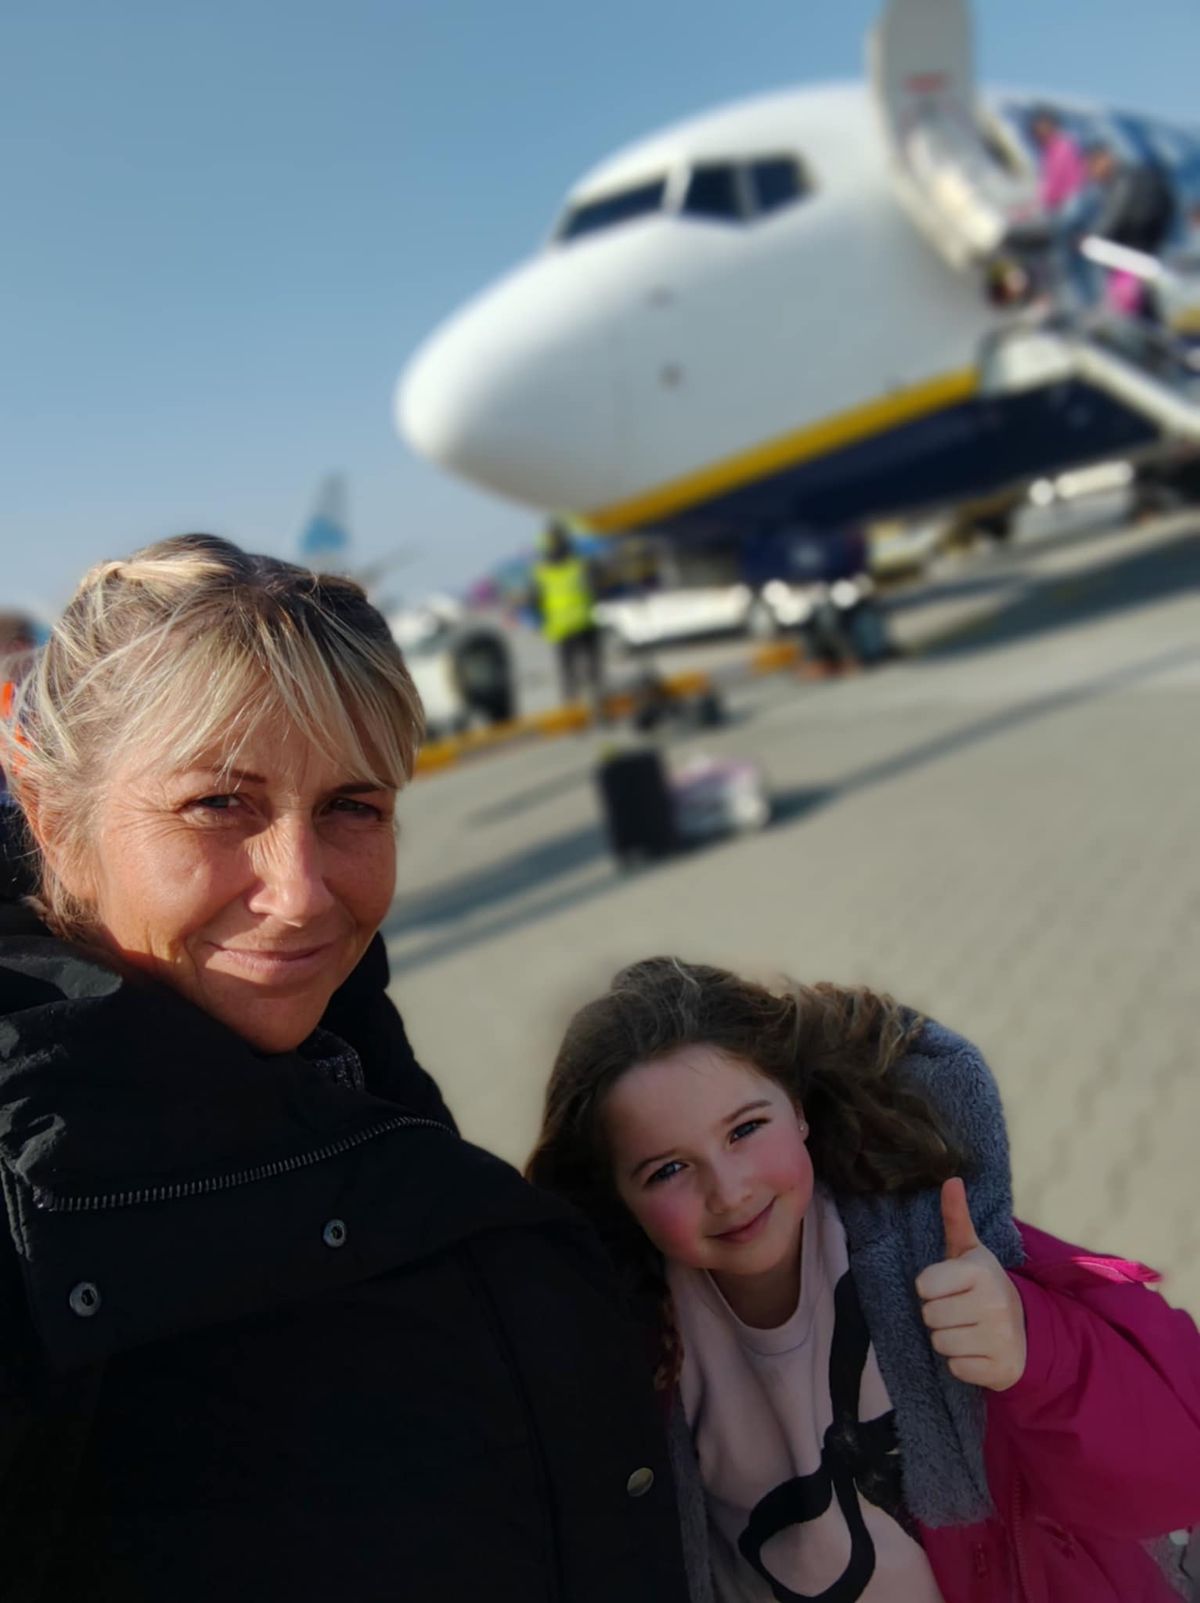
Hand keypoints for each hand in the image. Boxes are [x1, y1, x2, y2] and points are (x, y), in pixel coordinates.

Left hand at [915, 1178, 1026, 1391]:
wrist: (1025, 1330)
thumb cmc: (983, 1286)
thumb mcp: (970, 1251)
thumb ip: (956, 1218)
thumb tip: (951, 1179)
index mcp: (980, 1271)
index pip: (923, 1286)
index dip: (931, 1289)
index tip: (950, 1288)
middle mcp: (993, 1302)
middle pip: (929, 1317)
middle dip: (939, 1316)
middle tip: (960, 1312)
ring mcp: (1000, 1337)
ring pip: (940, 1344)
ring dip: (948, 1340)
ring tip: (968, 1330)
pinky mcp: (1000, 1369)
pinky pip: (956, 1368)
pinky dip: (962, 1364)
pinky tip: (977, 1350)